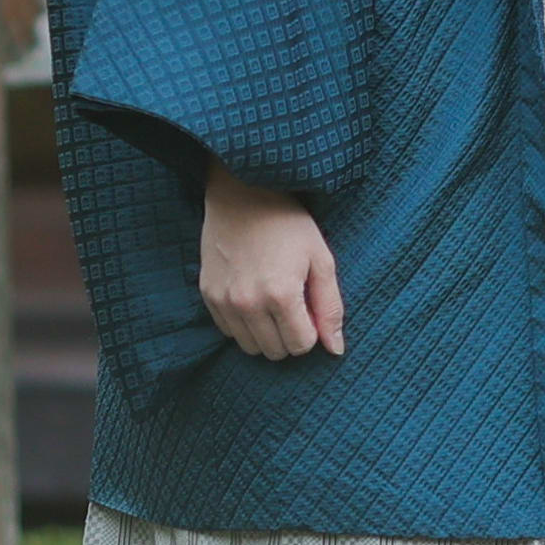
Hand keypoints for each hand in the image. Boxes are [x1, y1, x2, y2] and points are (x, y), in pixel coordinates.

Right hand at [198, 164, 344, 360]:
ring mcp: (223, 301)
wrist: (242, 192)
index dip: (312, 330)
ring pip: (250, 347)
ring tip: (272, 303)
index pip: (301, 345)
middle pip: (275, 351)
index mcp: (281, 295)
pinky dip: (244, 324)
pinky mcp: (208, 295)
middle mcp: (248, 304)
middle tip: (293, 304)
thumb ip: (330, 307)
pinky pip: (228, 332)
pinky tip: (253, 297)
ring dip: (266, 334)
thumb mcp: (321, 258)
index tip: (309, 306)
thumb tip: (336, 350)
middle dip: (290, 335)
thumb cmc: (288, 223)